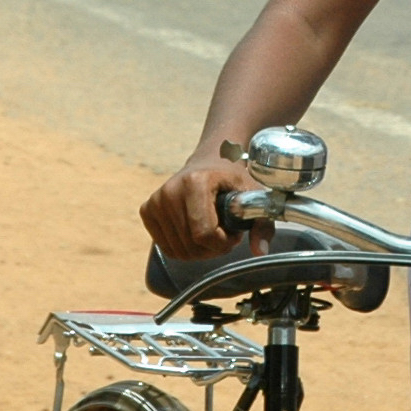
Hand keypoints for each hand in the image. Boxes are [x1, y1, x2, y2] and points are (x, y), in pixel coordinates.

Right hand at [139, 152, 265, 261]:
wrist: (211, 159)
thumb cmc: (233, 178)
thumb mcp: (253, 195)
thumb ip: (262, 224)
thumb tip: (260, 251)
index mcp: (195, 182)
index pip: (204, 234)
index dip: (222, 243)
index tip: (234, 233)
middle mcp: (170, 190)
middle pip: (191, 245)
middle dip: (213, 248)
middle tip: (224, 232)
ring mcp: (156, 201)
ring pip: (178, 251)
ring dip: (199, 249)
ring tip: (212, 230)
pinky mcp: (147, 210)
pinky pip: (166, 248)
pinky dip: (183, 248)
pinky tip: (195, 230)